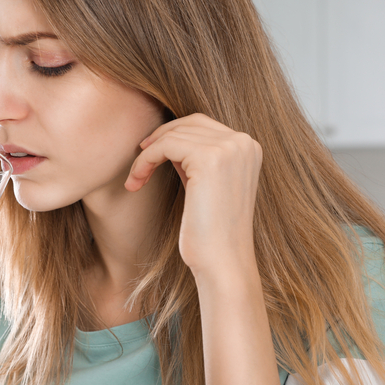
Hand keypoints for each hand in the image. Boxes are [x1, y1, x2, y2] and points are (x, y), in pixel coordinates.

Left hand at [124, 113, 262, 274]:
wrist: (222, 262)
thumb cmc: (210, 231)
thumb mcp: (206, 184)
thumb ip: (195, 157)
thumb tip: (166, 135)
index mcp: (248, 147)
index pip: (202, 124)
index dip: (171, 135)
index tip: (148, 154)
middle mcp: (243, 142)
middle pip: (188, 123)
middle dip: (158, 141)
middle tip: (138, 165)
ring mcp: (229, 148)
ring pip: (173, 134)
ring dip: (147, 155)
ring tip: (135, 180)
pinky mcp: (209, 158)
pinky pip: (165, 146)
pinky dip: (145, 161)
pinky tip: (136, 182)